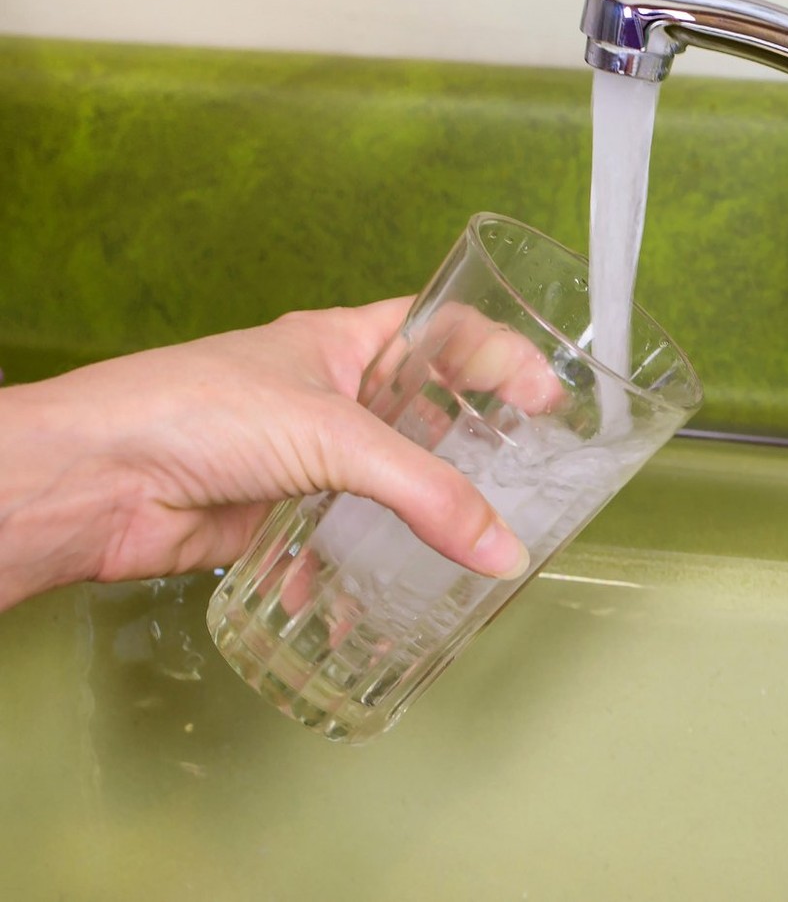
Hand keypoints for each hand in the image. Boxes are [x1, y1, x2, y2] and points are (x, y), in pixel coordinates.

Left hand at [0, 300, 530, 612]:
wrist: (90, 482)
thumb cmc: (189, 410)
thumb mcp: (333, 437)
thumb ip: (425, 494)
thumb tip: (499, 547)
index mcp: (344, 343)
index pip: (444, 331)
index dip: (501, 356)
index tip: (549, 399)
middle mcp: (328, 396)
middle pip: (421, 416)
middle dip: (472, 451)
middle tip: (527, 482)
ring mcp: (301, 460)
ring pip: (381, 489)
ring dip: (419, 522)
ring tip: (473, 551)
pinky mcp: (274, 519)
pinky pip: (337, 547)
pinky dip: (358, 577)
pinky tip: (378, 605)